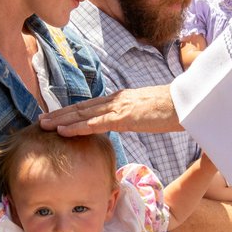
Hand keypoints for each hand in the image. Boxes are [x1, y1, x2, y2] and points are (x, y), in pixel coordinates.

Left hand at [39, 86, 180, 136]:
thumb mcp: (153, 112)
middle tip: (42, 120)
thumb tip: (139, 119)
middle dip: (60, 114)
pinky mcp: (123, 117)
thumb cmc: (177, 108)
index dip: (73, 110)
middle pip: (82, 107)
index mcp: (123, 99)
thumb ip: (141, 114)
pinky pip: (94, 124)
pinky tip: (61, 131)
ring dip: (61, 120)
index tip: (58, 115)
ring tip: (43, 125)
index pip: (92, 105)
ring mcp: (119, 108)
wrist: (190, 103)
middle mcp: (116, 100)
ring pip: (82, 114)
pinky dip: (75, 127)